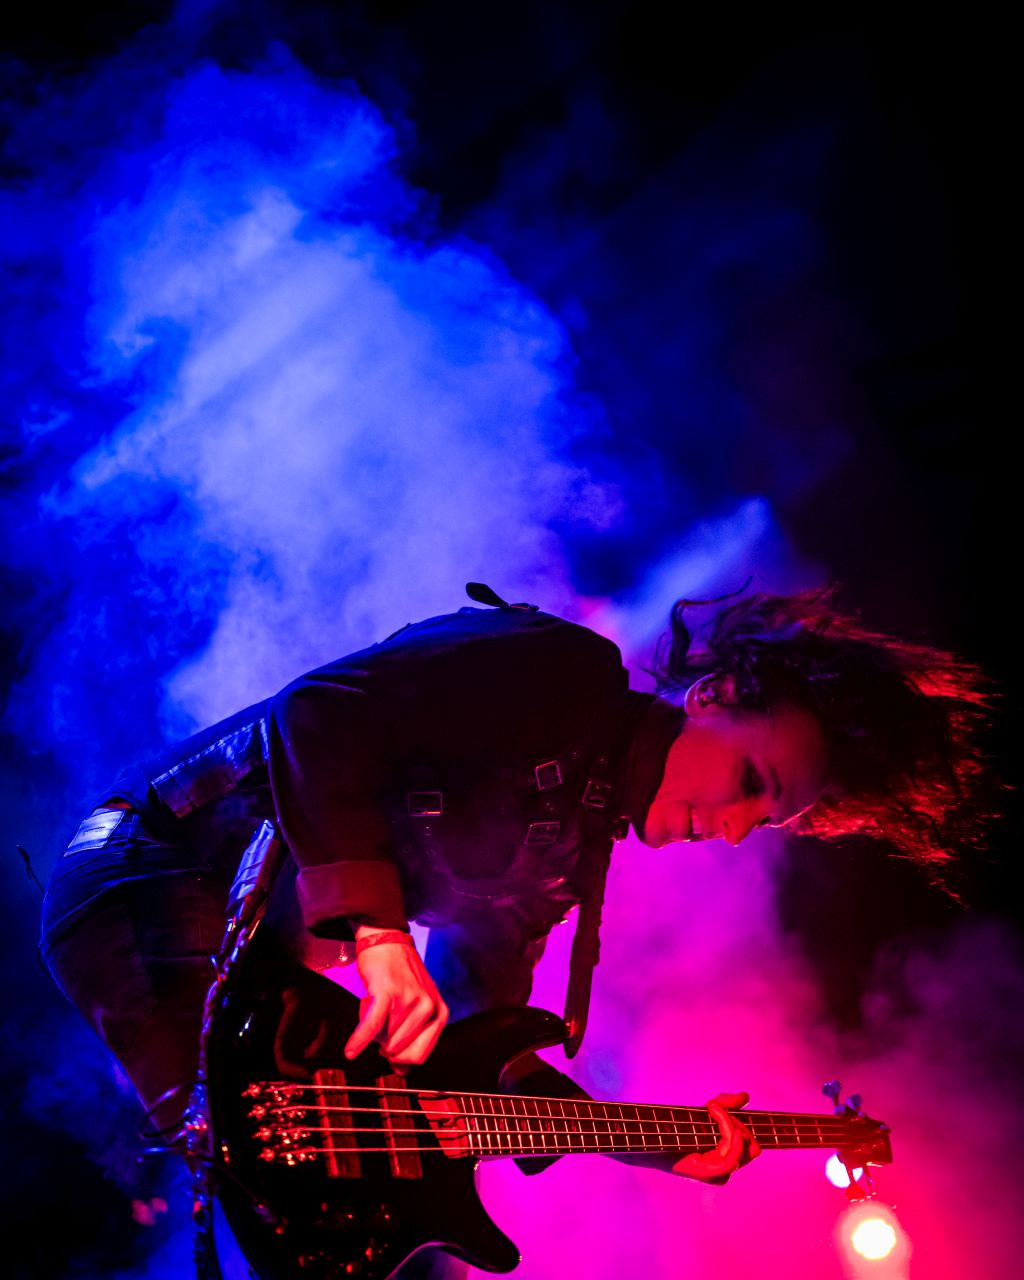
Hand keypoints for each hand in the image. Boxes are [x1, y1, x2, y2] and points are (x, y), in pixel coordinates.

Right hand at [344, 929, 448, 1068]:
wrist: (386, 942)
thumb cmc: (399, 977)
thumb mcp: (416, 1006)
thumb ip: (412, 1037)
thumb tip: (402, 1073)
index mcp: (439, 1011)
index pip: (419, 1055)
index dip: (400, 1058)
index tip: (389, 1052)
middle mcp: (428, 1006)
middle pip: (400, 1051)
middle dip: (385, 1046)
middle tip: (379, 1030)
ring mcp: (409, 999)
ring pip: (385, 1039)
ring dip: (373, 1034)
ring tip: (373, 1012)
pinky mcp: (387, 992)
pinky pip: (372, 1026)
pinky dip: (359, 1040)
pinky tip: (351, 1050)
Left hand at [672, 1091, 761, 1183]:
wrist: (652, 1135)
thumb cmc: (676, 1125)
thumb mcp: (707, 1112)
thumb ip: (727, 1104)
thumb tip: (746, 1096)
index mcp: (728, 1158)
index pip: (753, 1147)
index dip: (743, 1124)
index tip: (718, 1106)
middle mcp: (726, 1169)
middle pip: (751, 1147)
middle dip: (736, 1122)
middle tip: (713, 1107)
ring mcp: (718, 1174)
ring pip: (741, 1146)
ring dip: (728, 1121)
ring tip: (711, 1107)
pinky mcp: (708, 1174)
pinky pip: (731, 1160)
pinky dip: (729, 1133)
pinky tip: (717, 1115)